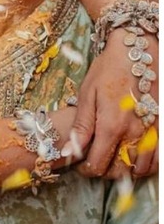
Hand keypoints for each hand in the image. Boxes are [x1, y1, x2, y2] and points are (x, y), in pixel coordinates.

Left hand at [67, 28, 158, 176]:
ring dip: (129, 170)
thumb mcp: (87, 95)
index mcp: (111, 126)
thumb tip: (68, 153)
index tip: (82, 165)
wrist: (139, 50)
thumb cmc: (109, 70)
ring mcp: (154, 131)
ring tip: (117, 159)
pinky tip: (138, 155)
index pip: (98, 165)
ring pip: (143, 169)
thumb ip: (81, 127)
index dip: (87, 170)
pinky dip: (149, 163)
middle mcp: (136, 133)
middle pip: (121, 172)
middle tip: (99, 162)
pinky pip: (160, 158)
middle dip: (107, 173)